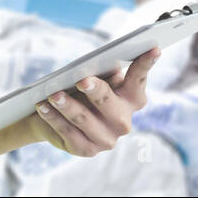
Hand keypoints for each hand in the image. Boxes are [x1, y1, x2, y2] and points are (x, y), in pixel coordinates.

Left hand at [27, 47, 160, 156]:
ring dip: (68, 106)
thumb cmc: (80, 90)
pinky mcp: (86, 150)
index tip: (154, 48)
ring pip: (85, 119)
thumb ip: (102, 72)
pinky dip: (54, 118)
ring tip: (53, 94)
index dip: (146, 64)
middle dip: (96, 91)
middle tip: (82, 80)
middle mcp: (123, 121)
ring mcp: (106, 139)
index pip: (139, 79)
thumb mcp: (93, 78)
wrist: (57, 116)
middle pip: (109, 103)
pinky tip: (43, 107)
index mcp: (131, 99)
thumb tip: (102, 66)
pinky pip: (68, 133)